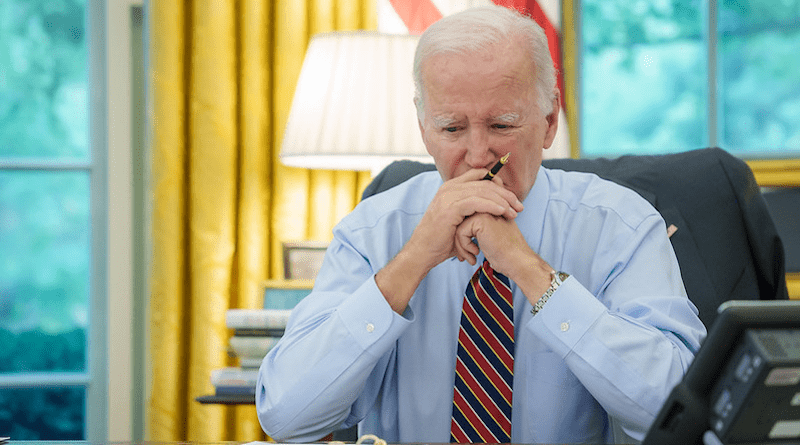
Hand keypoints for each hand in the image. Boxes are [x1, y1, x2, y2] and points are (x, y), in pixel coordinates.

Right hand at [407, 168, 523, 270]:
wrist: (423, 251)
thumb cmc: (442, 239)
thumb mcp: (460, 220)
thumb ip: (473, 210)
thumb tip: (494, 208)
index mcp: (451, 187)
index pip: (480, 175)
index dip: (499, 183)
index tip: (512, 198)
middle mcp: (449, 187)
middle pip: (485, 182)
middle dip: (505, 194)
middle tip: (519, 206)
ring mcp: (449, 196)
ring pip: (483, 191)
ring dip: (502, 201)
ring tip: (515, 212)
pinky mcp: (450, 207)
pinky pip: (477, 202)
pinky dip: (492, 206)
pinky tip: (503, 212)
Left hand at [455, 213, 552, 304]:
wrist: (518, 261)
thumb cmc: (506, 254)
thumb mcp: (491, 236)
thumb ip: (478, 229)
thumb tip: (458, 233)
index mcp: (490, 209)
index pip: (465, 220)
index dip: (464, 238)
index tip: (470, 252)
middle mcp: (487, 206)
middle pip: (460, 222)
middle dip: (460, 241)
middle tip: (466, 256)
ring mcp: (485, 211)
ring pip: (458, 227)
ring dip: (461, 246)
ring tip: (471, 257)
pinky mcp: (480, 220)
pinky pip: (460, 232)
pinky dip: (464, 246)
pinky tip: (476, 253)